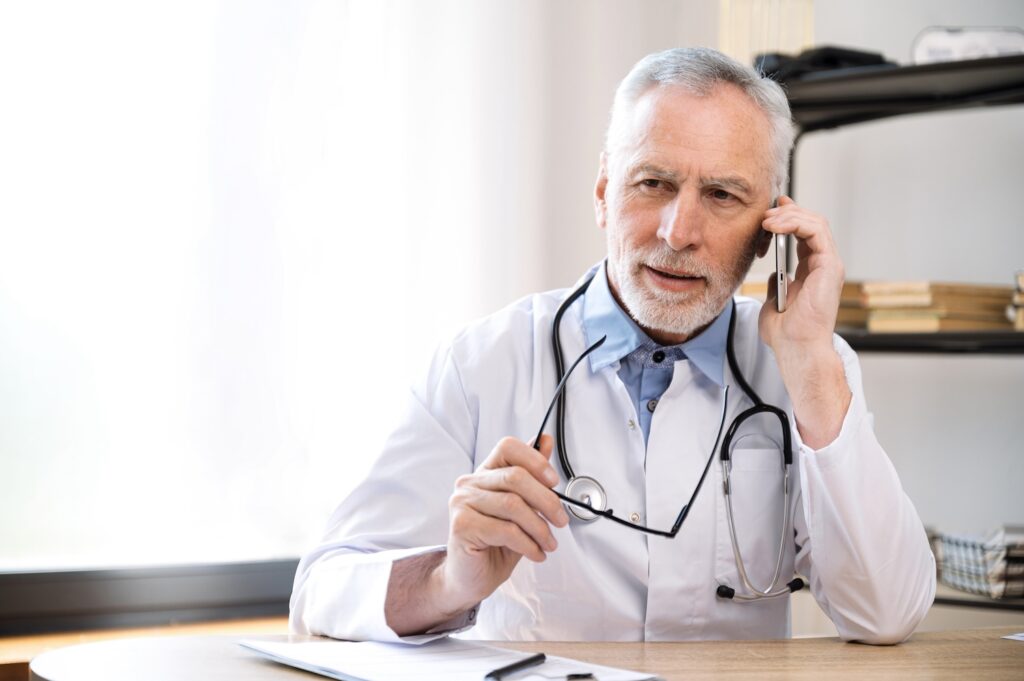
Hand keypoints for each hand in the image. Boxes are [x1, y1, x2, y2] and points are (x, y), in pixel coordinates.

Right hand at [439, 434, 568, 610]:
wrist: (470, 578)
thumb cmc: (495, 543)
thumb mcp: (522, 509)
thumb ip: (532, 477)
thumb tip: (546, 442)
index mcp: (484, 473)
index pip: (508, 447)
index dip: (535, 459)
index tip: (554, 480)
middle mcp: (469, 483)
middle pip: (516, 477)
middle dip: (547, 500)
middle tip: (561, 521)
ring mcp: (462, 503)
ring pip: (513, 505)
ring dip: (539, 528)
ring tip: (548, 543)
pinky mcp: (462, 526)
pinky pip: (506, 529)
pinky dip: (528, 544)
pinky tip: (535, 553)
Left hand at [758, 196, 844, 351]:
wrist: (796, 348)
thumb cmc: (786, 334)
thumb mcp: (773, 303)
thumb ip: (776, 285)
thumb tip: (775, 273)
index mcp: (812, 272)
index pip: (804, 235)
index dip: (788, 218)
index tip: (768, 212)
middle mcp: (824, 265)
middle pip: (811, 223)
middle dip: (787, 212)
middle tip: (764, 213)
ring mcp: (829, 264)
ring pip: (815, 222)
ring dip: (788, 216)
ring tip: (766, 220)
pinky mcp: (830, 265)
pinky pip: (816, 231)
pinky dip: (795, 223)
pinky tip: (774, 226)